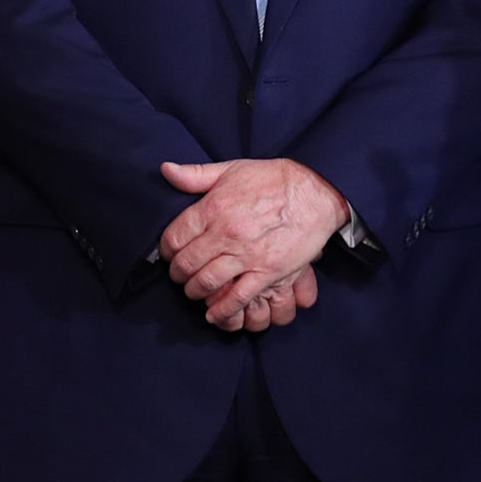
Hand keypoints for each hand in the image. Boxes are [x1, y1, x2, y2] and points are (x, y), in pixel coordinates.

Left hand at [158, 158, 350, 330]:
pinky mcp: (267, 272)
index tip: (169, 253)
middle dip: (178, 274)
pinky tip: (213, 313)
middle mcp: (226, 233)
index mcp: (214, 207)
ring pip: (207, 283)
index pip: (175, 237)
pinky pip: (238, 298)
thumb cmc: (273, 178)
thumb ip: (195, 174)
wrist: (315, 191)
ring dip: (195, 291)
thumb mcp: (231, 168)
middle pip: (187, 264)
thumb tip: (166, 169)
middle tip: (179, 276)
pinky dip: (221, 310)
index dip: (166, 250)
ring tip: (195, 290)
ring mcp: (247, 255)